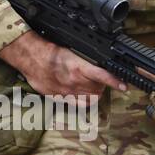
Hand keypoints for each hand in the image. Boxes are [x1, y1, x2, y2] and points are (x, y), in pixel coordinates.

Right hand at [0, 31, 126, 99]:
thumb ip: (85, 60)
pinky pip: (78, 104)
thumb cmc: (48, 50)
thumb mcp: (70, 50)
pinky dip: (84, 101)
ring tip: (93, 86)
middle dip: (103, 85)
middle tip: (102, 79)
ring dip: (95, 93)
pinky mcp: (60, 98)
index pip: (101, 76)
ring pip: (90, 98)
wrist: (30, 58)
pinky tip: (83, 94)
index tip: (124, 86)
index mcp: (77, 67)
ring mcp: (67, 92)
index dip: (114, 82)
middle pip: (98, 90)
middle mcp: (73, 82)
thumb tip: (99, 64)